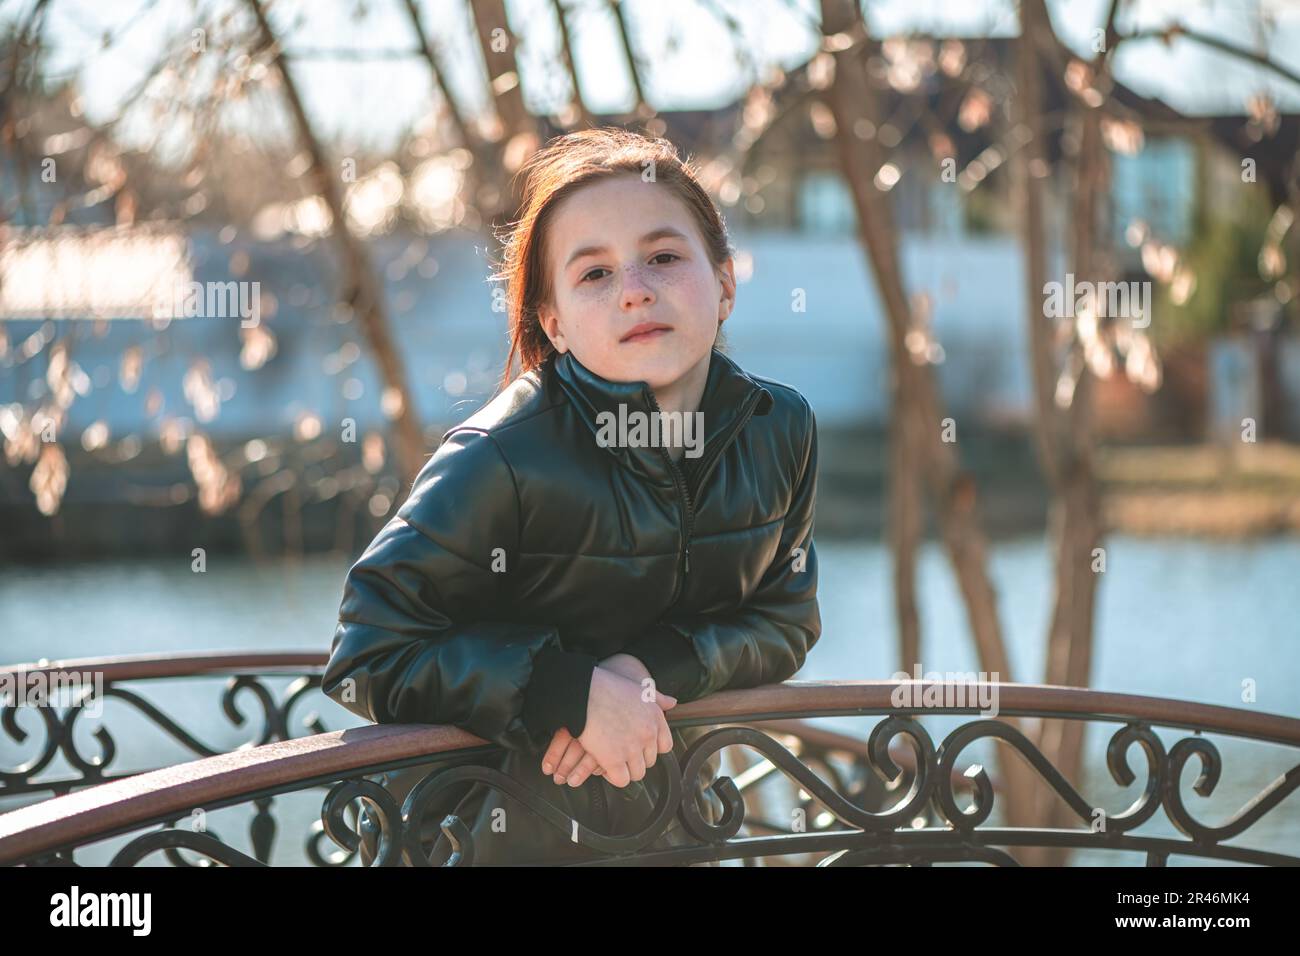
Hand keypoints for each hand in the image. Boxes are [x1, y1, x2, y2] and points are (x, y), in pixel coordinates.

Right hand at [539, 655, 676, 787]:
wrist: (582, 693)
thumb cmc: (607, 688)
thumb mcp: (639, 689)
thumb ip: (658, 698)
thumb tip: (673, 702)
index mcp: (655, 718)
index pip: (665, 746)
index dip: (651, 748)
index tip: (639, 746)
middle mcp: (648, 734)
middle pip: (649, 761)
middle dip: (636, 759)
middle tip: (621, 753)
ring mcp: (632, 749)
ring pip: (637, 774)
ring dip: (625, 770)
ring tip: (612, 761)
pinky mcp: (614, 760)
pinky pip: (621, 780)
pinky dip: (613, 777)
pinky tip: (604, 767)